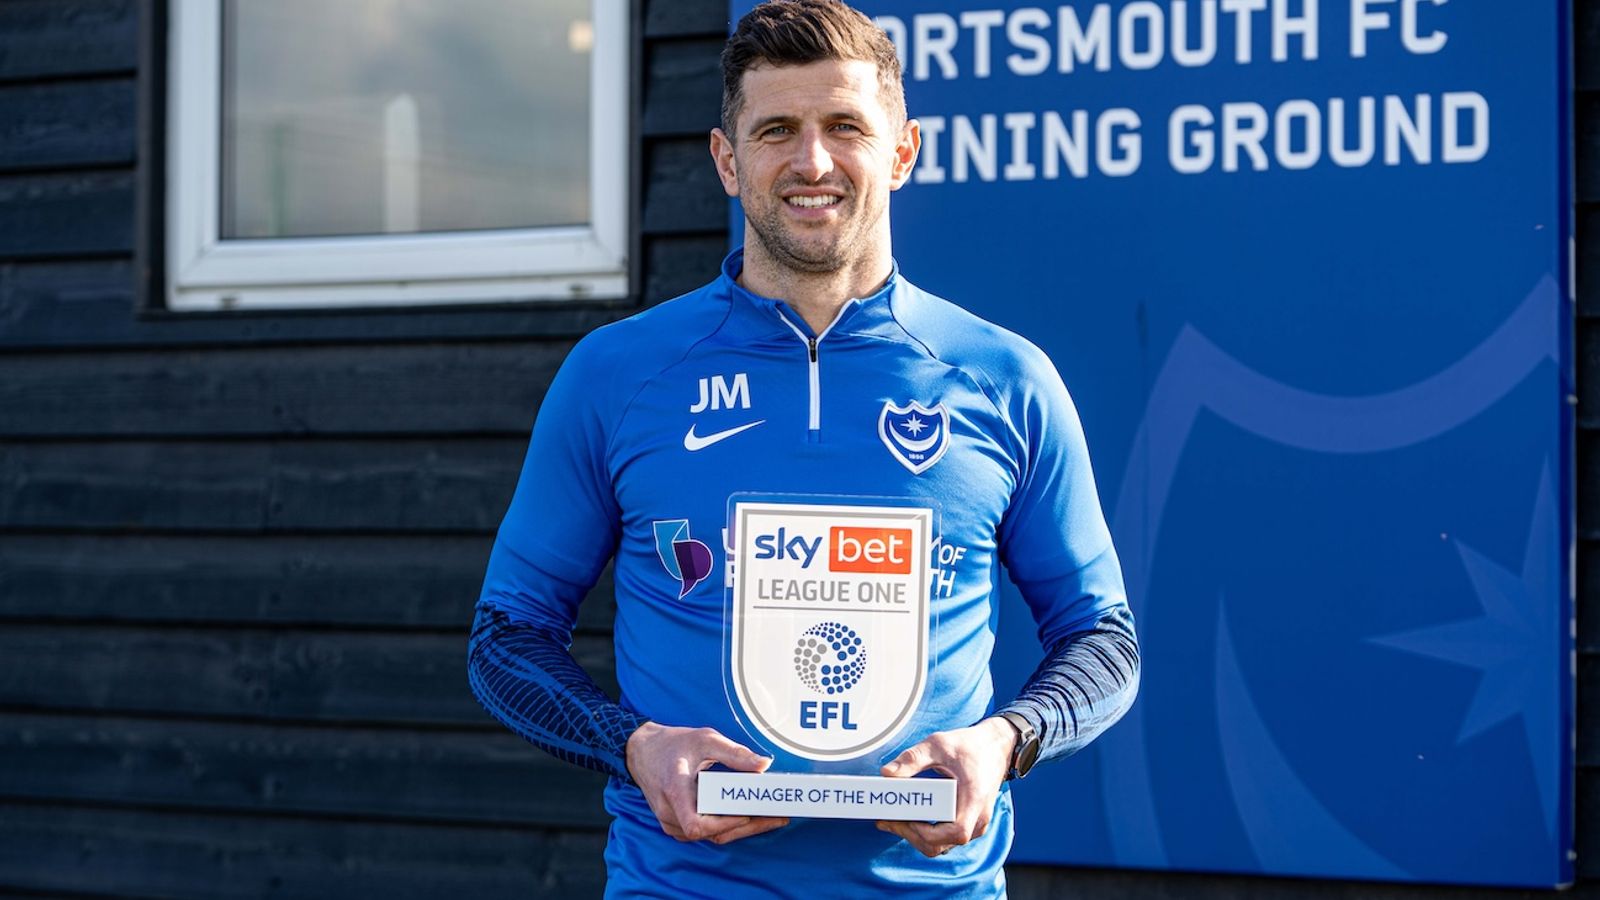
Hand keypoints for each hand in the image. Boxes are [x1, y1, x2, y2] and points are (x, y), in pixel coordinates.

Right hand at [625, 721, 789, 843]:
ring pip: (710, 836)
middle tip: (777, 817)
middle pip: (711, 834)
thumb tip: (764, 765)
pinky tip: (748, 816)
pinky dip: (728, 826)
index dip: (724, 823)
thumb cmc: (673, 744)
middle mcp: (670, 813)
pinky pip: (705, 832)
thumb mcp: (705, 739)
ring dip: (740, 829)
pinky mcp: (676, 825)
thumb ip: (735, 753)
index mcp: (674, 791)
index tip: (747, 813)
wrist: (642, 751)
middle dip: (747, 827)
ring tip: (769, 817)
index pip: (696, 824)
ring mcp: (671, 822)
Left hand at [875, 717, 1016, 857]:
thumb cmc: (970, 746)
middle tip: (887, 820)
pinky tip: (908, 818)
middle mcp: (978, 818)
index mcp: (974, 800)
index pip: (956, 832)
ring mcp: (975, 824)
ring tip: (892, 820)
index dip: (928, 832)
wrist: (995, 746)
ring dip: (916, 836)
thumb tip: (887, 773)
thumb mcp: (939, 744)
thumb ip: (913, 758)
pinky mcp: (969, 823)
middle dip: (912, 835)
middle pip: (943, 844)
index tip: (906, 819)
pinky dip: (926, 833)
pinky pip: (946, 838)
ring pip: (942, 845)